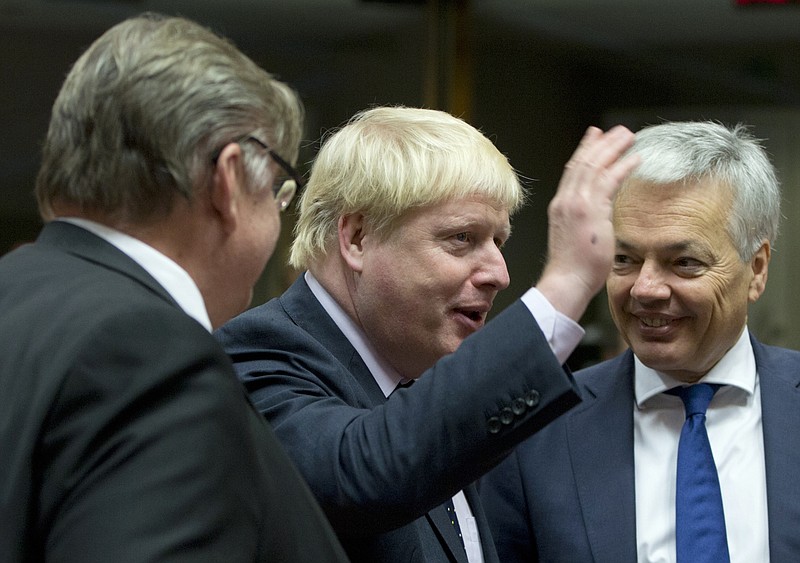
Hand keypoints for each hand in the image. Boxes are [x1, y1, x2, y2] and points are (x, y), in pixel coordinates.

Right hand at [536, 125, 638, 320]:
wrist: (566, 281)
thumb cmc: (572, 269)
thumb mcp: (575, 238)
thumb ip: (584, 223)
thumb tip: (596, 221)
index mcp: (560, 207)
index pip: (572, 171)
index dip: (584, 151)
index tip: (594, 137)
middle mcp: (566, 201)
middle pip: (583, 163)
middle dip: (600, 143)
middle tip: (616, 130)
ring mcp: (577, 205)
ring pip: (595, 166)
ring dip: (613, 148)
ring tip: (628, 136)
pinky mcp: (591, 211)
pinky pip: (609, 181)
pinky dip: (622, 167)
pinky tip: (635, 158)